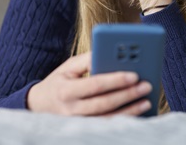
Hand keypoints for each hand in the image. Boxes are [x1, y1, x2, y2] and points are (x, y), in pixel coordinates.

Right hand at [27, 52, 152, 115]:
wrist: (39, 106)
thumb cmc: (59, 82)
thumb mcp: (68, 67)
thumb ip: (87, 60)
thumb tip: (109, 55)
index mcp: (66, 90)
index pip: (95, 85)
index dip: (116, 80)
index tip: (134, 75)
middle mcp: (71, 109)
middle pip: (104, 103)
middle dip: (128, 94)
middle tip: (146, 86)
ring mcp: (77, 124)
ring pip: (108, 119)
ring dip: (130, 111)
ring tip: (146, 101)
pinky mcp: (84, 131)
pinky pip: (106, 126)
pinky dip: (123, 120)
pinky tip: (136, 113)